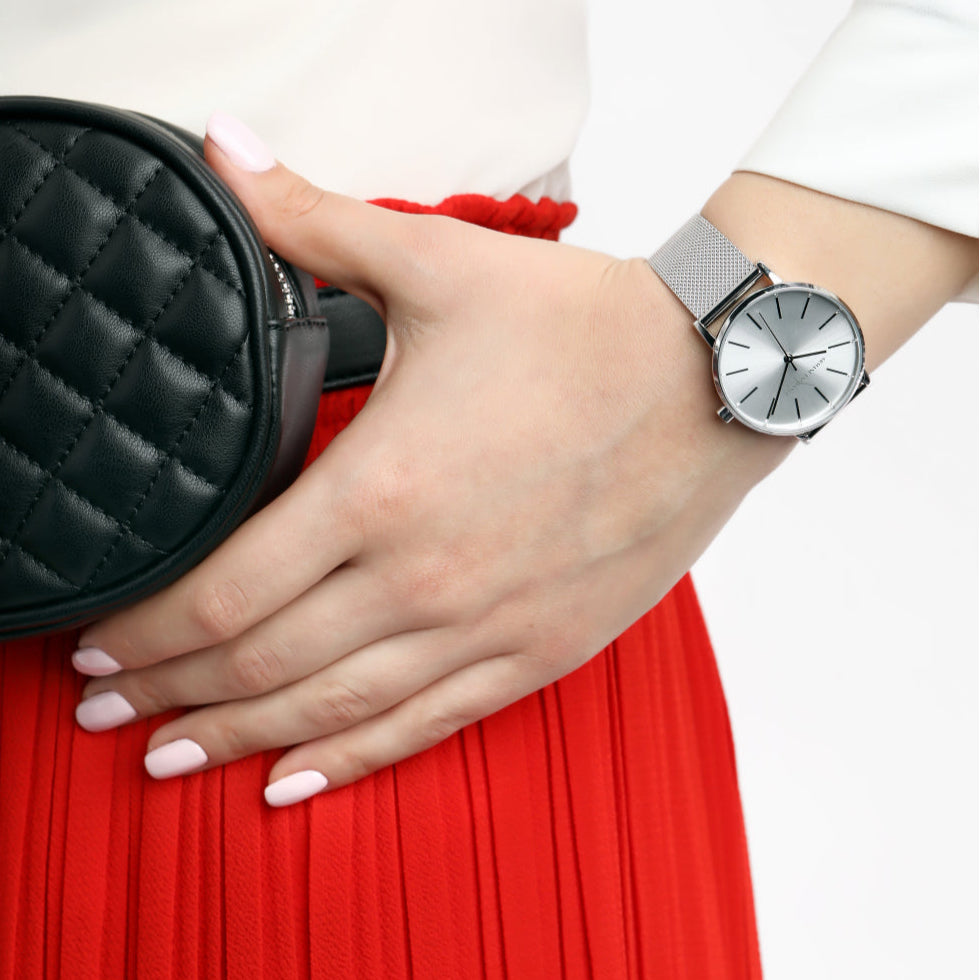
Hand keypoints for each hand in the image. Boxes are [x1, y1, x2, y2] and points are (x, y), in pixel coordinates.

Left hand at [73, 120, 789, 805]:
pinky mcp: (540, 652)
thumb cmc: (584, 330)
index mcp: (383, 489)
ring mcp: (486, 629)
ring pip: (333, 713)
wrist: (715, 380)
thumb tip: (225, 150)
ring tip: (175, 757)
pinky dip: (351, 761)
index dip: (146, 632)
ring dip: (240, 740)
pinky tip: (299, 781)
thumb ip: (310, 220)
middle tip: (107, 715)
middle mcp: (425, 579)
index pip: (224, 593)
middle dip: (169, 695)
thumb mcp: (435, 266)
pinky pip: (426, 728)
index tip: (100, 650)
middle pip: (261, 666)